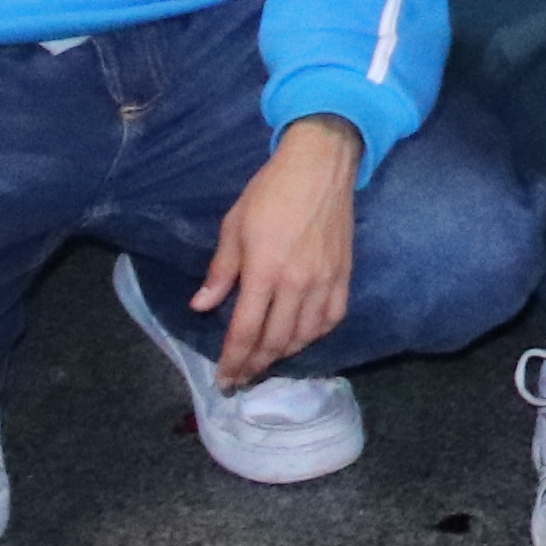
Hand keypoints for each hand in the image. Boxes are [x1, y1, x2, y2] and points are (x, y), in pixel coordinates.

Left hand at [195, 118, 362, 389]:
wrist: (321, 165)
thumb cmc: (270, 191)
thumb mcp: (234, 226)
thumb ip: (220, 271)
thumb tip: (201, 306)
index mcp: (264, 270)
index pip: (245, 331)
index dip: (233, 361)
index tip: (224, 380)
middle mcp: (297, 283)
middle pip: (275, 341)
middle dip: (255, 365)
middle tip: (241, 376)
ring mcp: (325, 280)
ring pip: (305, 335)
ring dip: (283, 354)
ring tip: (267, 358)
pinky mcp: (344, 274)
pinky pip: (332, 318)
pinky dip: (314, 334)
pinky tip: (301, 336)